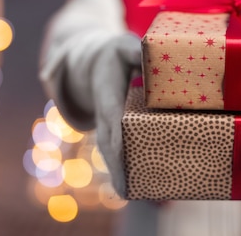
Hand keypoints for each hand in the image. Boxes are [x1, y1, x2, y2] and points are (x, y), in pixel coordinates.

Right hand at [91, 33, 141, 196]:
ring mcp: (106, 121)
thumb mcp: (126, 46)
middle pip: (108, 142)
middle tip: (125, 191)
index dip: (116, 141)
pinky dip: (119, 163)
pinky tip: (128, 182)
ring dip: (116, 170)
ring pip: (109, 147)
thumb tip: (147, 54)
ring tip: (126, 193)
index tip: (121, 161)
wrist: (93, 58)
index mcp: (107, 93)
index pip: (112, 120)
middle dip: (115, 166)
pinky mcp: (112, 125)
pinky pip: (115, 145)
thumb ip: (135, 49)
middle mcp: (104, 111)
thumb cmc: (117, 52)